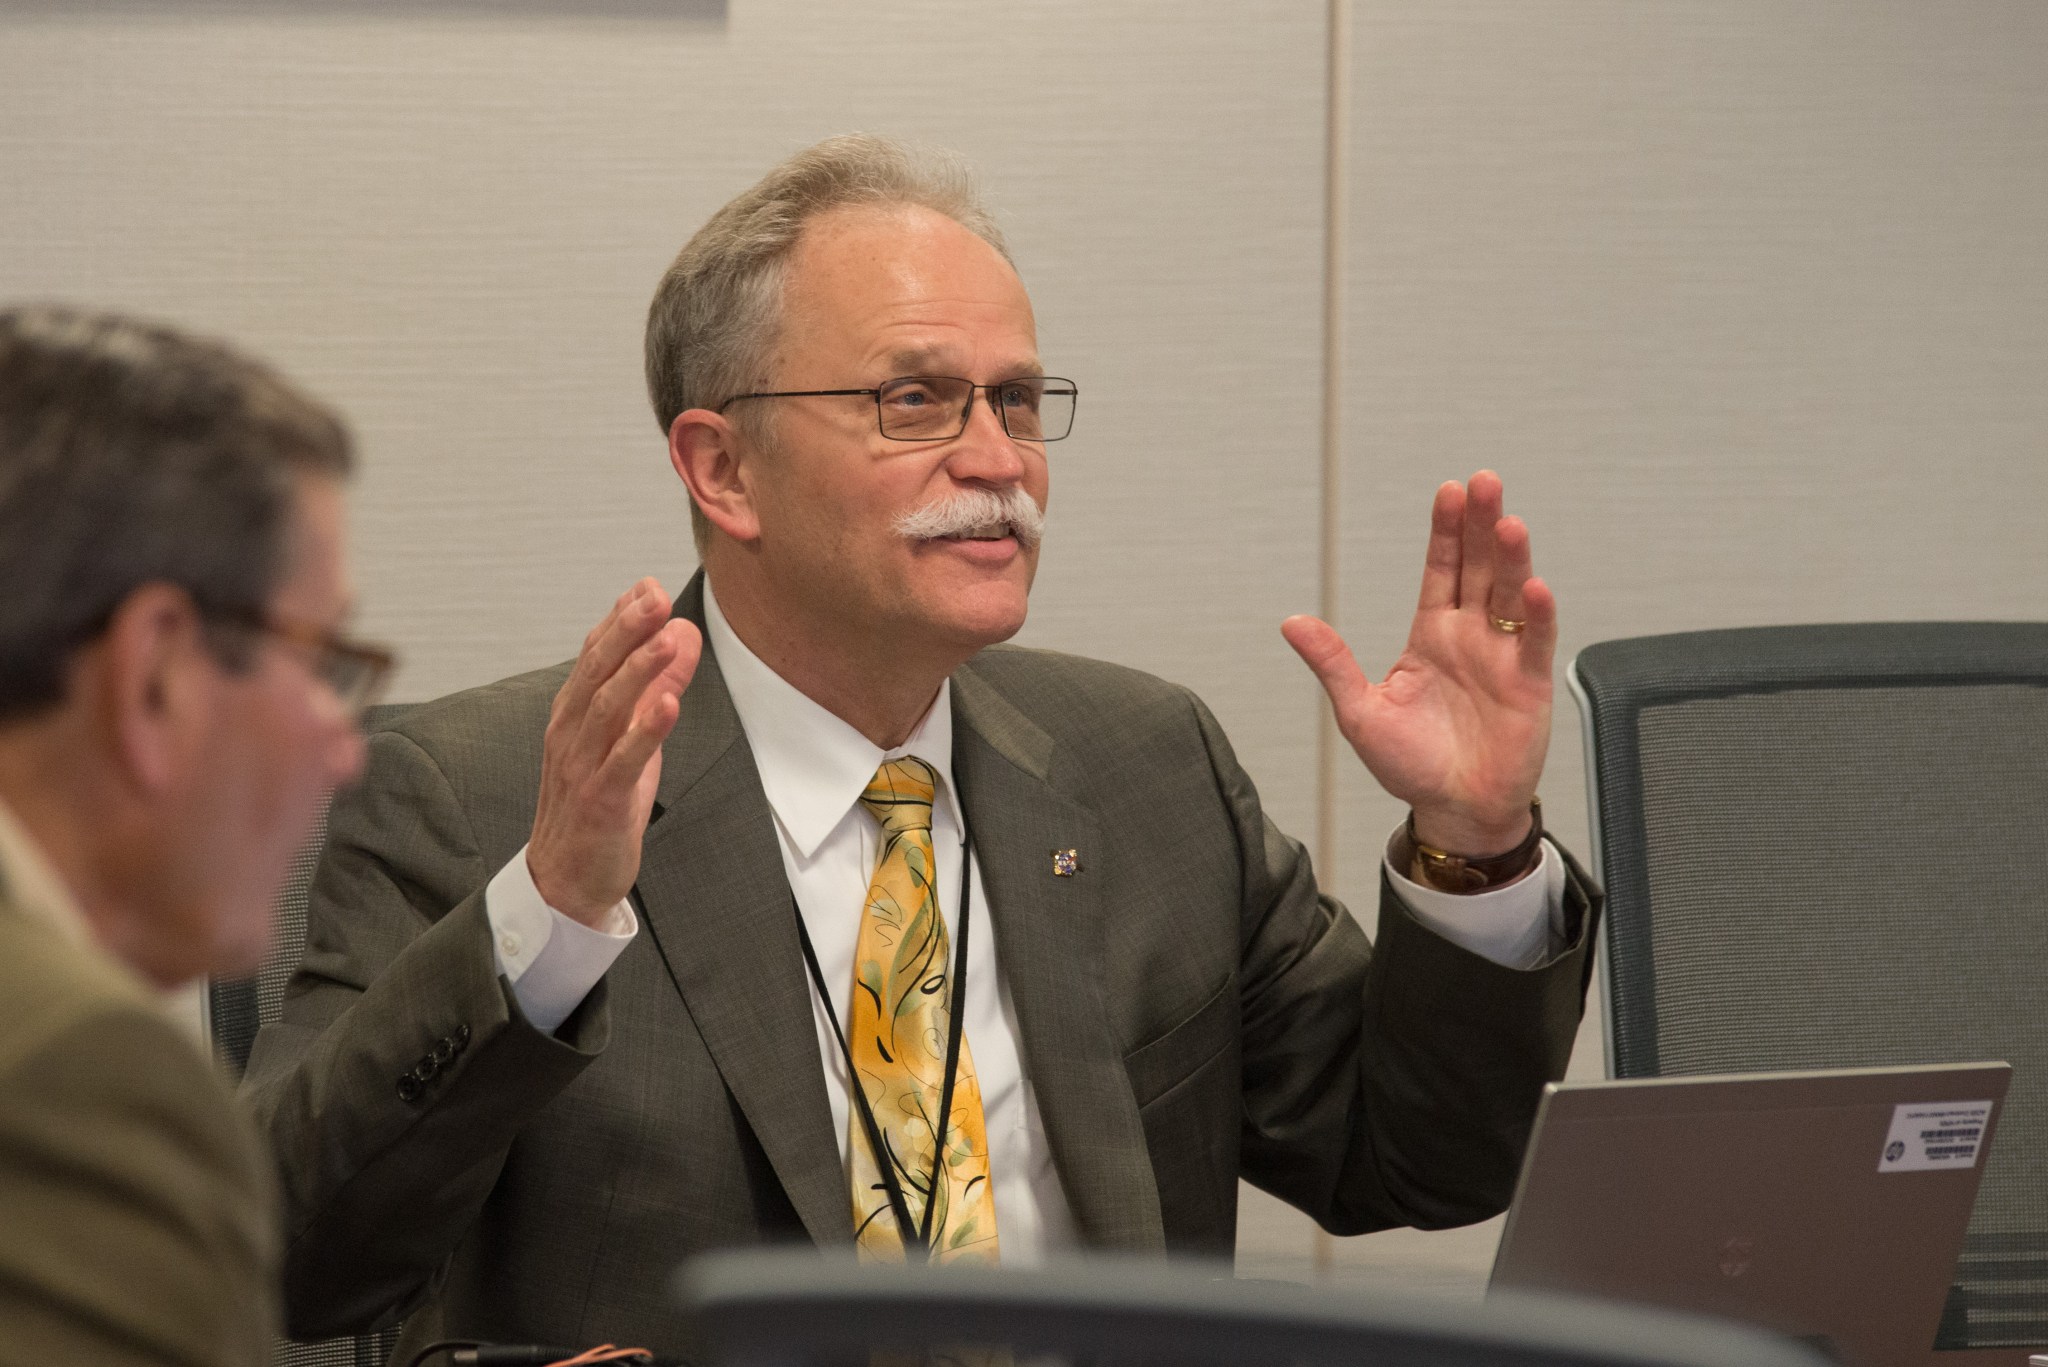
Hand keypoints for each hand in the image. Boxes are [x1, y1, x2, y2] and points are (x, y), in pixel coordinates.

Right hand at [528, 579, 700, 925]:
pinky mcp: (600, 801)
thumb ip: (655, 688)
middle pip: (596, 671)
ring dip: (638, 671)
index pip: (594, 655)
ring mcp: (582, 766)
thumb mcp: (632, 739)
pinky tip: (667, 705)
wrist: (565, 879)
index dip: (620, 619)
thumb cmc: (597, 804)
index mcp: (575, 714)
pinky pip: (621, 762)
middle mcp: (571, 733)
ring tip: (666, 638)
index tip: (648, 585)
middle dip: (626, 631)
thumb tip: (681, 636)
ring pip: (606, 709)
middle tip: (654, 595)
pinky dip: (644, 732)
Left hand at [1281, 470, 1553, 855]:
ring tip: (1507, 522)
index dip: (1446, 532)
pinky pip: (1535, 642)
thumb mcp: (1360, 712)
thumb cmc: (1411, 765)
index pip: (1442, 570)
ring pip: (1509, 594)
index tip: (1450, 493)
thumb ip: (1333, 664)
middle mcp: (1470, 637)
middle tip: (1484, 483)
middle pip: (1479, 568)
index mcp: (1431, 636)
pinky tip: (1534, 587)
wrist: (1454, 810)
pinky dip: (1537, 614)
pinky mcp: (1528, 684)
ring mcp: (1501, 656)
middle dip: (1482, 525)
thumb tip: (1292, 623)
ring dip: (1511, 558)